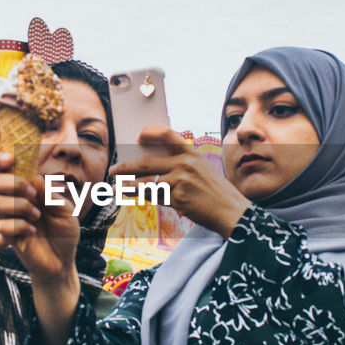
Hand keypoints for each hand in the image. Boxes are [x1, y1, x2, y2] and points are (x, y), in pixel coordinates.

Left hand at [110, 128, 250, 237]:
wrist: (231, 211)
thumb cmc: (217, 193)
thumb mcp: (202, 171)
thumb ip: (182, 166)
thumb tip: (153, 170)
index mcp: (192, 153)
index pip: (168, 134)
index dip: (151, 132)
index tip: (138, 136)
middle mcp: (185, 163)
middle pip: (147, 163)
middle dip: (126, 167)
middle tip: (113, 169)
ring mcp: (181, 180)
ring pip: (146, 181)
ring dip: (127, 185)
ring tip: (116, 186)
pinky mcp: (178, 197)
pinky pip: (153, 195)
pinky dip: (140, 196)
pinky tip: (130, 196)